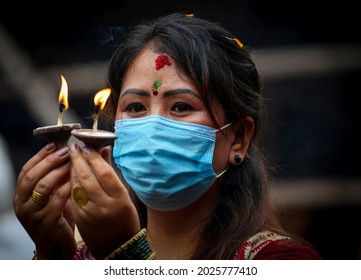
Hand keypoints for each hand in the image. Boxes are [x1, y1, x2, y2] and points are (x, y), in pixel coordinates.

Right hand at [13, 142, 76, 258]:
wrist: (57, 246)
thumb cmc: (57, 217)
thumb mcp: (53, 195)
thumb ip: (58, 177)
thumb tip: (70, 153)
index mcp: (21, 195)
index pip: (27, 170)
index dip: (40, 156)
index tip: (54, 144)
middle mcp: (21, 204)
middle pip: (33, 176)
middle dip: (50, 161)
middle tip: (66, 151)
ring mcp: (31, 215)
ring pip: (43, 187)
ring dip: (59, 172)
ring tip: (73, 163)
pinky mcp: (45, 223)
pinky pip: (56, 200)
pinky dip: (67, 187)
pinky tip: (77, 180)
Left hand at [69, 143, 140, 258]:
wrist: (118, 246)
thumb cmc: (125, 218)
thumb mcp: (123, 194)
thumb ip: (110, 171)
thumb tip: (104, 149)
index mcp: (119, 198)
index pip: (104, 172)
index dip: (93, 158)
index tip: (86, 147)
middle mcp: (104, 205)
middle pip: (87, 177)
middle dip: (78, 160)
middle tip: (74, 147)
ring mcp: (90, 213)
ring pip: (77, 186)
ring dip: (72, 170)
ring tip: (71, 158)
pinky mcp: (80, 218)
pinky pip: (73, 196)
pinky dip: (71, 183)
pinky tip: (70, 174)